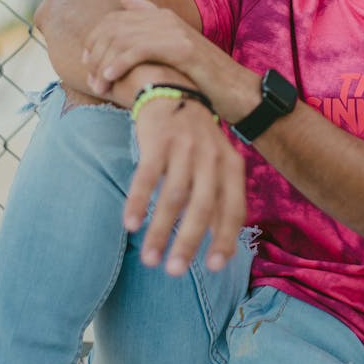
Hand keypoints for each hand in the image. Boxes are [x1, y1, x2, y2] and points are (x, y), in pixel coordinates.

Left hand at [82, 0, 195, 96]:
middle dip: (95, 54)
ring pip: (121, 39)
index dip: (94, 39)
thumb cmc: (204, 78)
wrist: (238, 92)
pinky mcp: (181, 48)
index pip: (114, 18)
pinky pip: (138, 50)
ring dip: (103, 64)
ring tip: (99, 87)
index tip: (87, 64)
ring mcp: (174, 31)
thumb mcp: (174, 50)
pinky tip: (110, 79)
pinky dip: (119, 64)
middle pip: (113, 27)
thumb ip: (150, 28)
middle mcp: (166, 18)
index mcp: (162, 15)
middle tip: (91, 80)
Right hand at [126, 93, 246, 274]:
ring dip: (160, 231)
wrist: (173, 91)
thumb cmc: (196, 140)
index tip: (215, 267)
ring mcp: (185, 147)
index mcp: (231, 166)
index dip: (225, 238)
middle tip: (174, 272)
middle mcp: (212, 156)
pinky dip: (139, 201)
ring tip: (149, 260)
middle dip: (188, 243)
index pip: (234, 209)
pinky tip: (130, 224)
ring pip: (174, 196)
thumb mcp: (217, 165)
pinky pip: (147, 176)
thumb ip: (219, 200)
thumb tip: (220, 246)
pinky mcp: (158, 140)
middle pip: (202, 207)